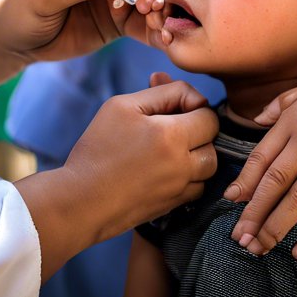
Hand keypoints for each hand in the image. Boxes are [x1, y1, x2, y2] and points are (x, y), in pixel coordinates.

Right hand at [61, 81, 218, 239]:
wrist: (83, 199)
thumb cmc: (98, 148)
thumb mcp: (121, 106)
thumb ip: (159, 93)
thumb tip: (184, 90)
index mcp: (171, 135)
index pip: (208, 114)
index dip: (193, 103)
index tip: (172, 104)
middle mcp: (183, 164)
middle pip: (213, 141)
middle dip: (198, 128)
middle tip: (171, 123)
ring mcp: (180, 188)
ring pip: (209, 166)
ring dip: (197, 152)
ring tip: (170, 145)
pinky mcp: (174, 206)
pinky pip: (197, 187)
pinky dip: (189, 175)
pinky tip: (165, 167)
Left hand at [223, 72, 296, 260]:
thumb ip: (276, 109)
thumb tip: (254, 123)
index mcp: (293, 121)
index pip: (263, 156)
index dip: (245, 180)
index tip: (230, 200)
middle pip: (278, 180)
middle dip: (255, 211)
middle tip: (240, 237)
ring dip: (278, 225)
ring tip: (260, 247)